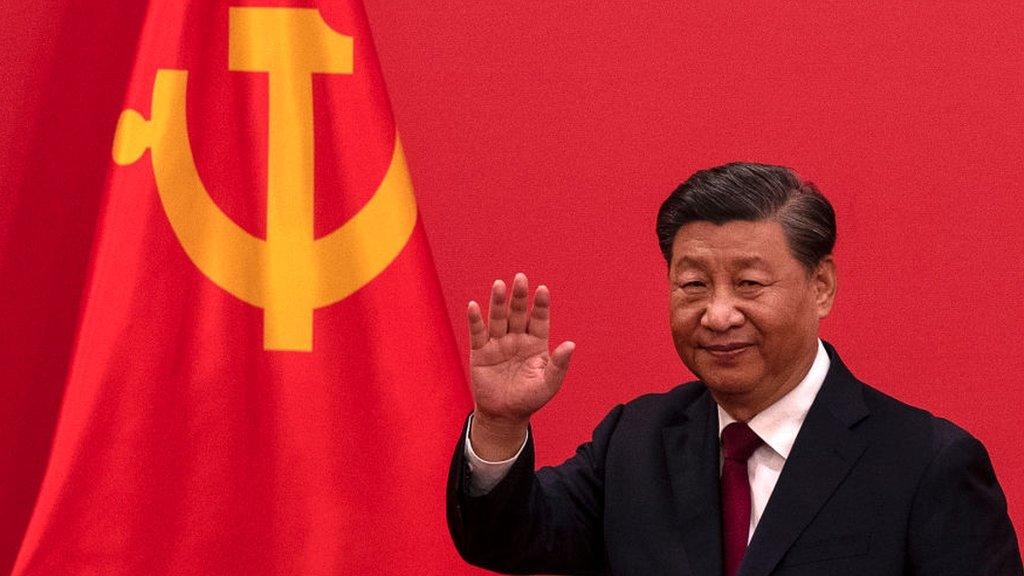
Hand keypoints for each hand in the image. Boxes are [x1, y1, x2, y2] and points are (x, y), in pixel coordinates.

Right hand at [467, 273, 574, 459]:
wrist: (504, 415)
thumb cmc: (530, 399)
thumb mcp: (549, 383)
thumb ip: (559, 364)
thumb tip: (571, 344)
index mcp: (536, 343)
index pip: (540, 319)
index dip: (541, 305)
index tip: (542, 289)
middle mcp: (517, 338)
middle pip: (518, 313)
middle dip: (519, 296)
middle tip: (521, 278)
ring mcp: (498, 343)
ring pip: (498, 318)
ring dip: (498, 302)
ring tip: (499, 285)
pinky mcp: (480, 351)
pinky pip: (478, 332)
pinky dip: (475, 319)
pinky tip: (474, 306)